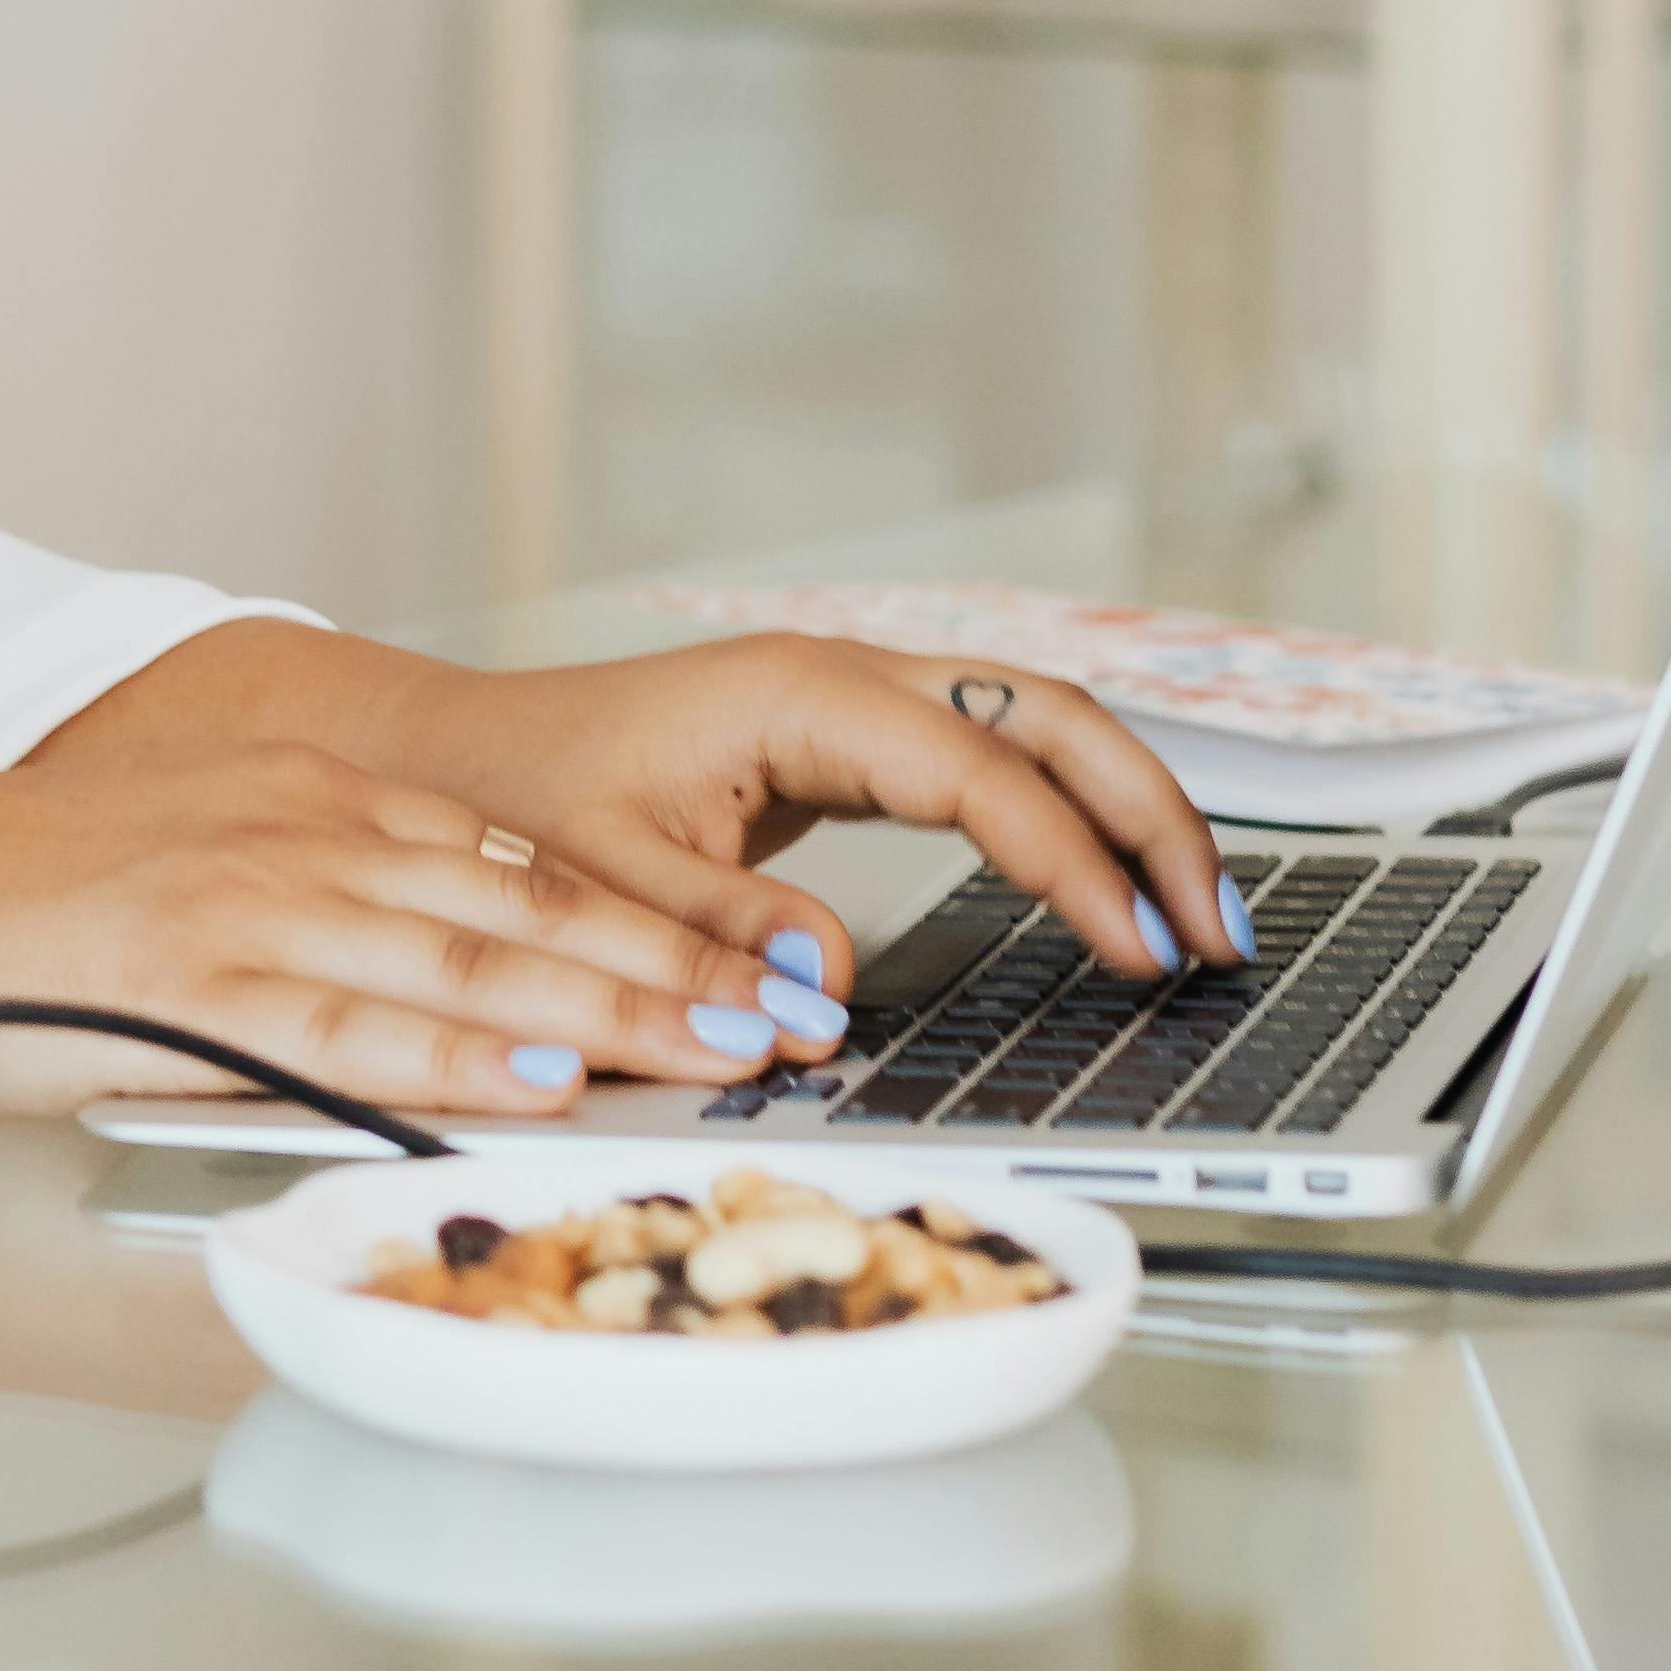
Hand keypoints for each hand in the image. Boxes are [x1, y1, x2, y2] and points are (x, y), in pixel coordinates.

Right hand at [0, 737, 842, 1123]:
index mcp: (310, 796)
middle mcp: (298, 833)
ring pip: (464, 968)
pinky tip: (536, 1084)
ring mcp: (247, 907)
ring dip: (606, 1018)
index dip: (648, 924)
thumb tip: (458, 1013)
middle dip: (673, 973)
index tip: (746, 976)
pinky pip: (351, 1030)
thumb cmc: (21, 910)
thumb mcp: (198, 865)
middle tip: (788, 1024)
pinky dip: (458, 1062)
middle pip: (524, 911)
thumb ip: (322, 917)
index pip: (518, 866)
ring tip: (717, 1058)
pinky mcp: (190, 985)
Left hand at [72, 625, 1243, 1024]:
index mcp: (798, 694)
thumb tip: (823, 992)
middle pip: (1050, 719)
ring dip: (1129, 811)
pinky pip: (993, 763)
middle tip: (1221, 933)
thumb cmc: (509, 804)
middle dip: (1150, 818)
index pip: (980, 775)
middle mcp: (844, 678)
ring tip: (1205, 921)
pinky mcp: (849, 746)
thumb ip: (708, 932)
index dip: (1071, 866)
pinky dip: (1069, 817)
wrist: (450, 759)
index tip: (1138, 954)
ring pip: (1039, 728)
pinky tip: (1112, 894)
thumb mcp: (596, 877)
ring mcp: (854, 704)